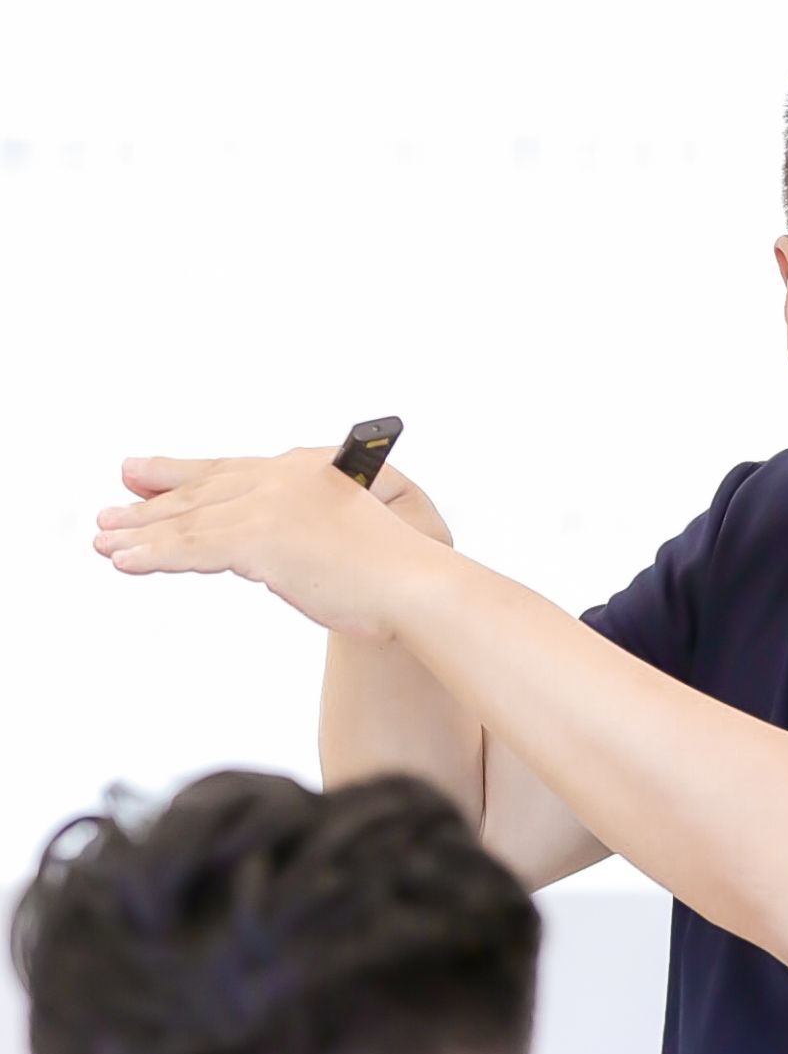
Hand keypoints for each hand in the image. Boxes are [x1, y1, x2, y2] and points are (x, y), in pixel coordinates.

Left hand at [95, 449, 442, 638]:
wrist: (416, 585)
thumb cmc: (391, 573)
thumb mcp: (340, 538)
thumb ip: (296, 532)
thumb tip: (258, 552)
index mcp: (303, 468)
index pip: (228, 471)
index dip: (180, 476)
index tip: (141, 476)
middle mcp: (282, 475)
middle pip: (201, 490)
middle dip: (151, 504)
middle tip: (110, 513)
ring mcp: (269, 503)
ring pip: (189, 520)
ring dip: (141, 533)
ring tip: (105, 542)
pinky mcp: (260, 536)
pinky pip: (192, 548)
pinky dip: (153, 555)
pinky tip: (124, 562)